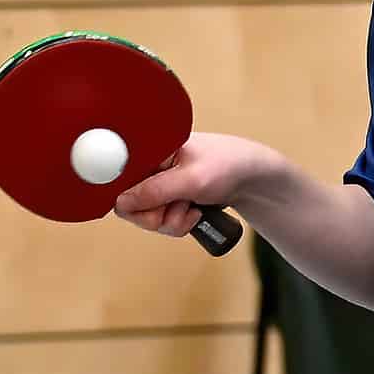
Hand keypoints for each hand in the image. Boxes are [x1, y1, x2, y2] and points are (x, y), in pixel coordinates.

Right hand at [114, 131, 274, 238]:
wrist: (254, 179)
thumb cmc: (228, 165)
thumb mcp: (191, 179)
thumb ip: (155, 191)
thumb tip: (121, 203)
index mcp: (150, 150)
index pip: (119, 180)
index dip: (132, 200)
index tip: (155, 204)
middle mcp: (150, 167)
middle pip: (130, 206)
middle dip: (157, 214)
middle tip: (180, 206)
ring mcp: (159, 185)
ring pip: (147, 218)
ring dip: (173, 220)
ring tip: (193, 206)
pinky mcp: (169, 200)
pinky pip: (161, 222)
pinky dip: (179, 223)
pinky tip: (195, 212)